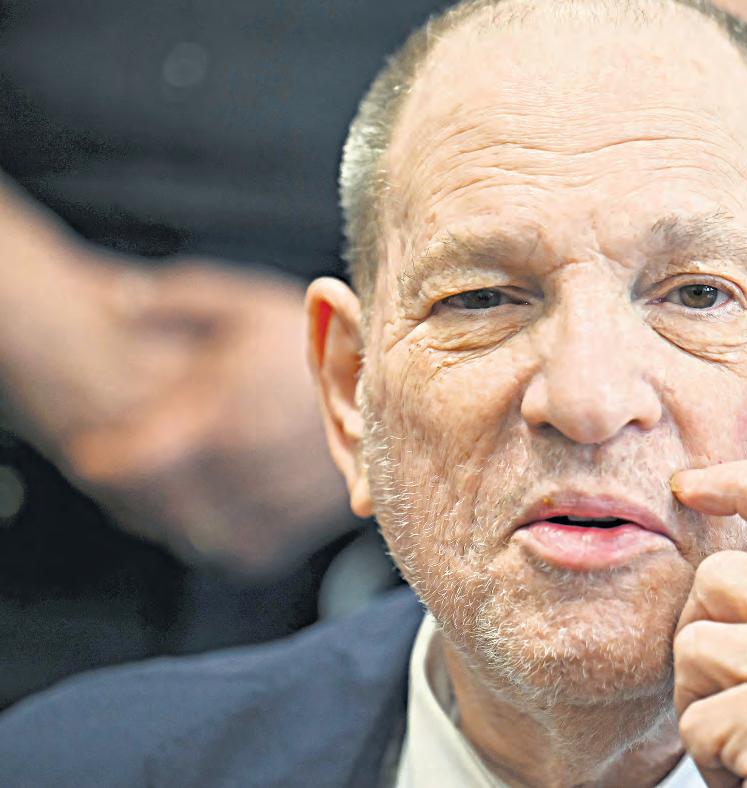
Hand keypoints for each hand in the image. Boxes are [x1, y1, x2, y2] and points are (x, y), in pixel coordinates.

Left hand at [3, 253, 352, 574]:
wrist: (398, 389)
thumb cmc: (321, 341)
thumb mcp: (247, 305)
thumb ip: (178, 298)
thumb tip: (116, 298)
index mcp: (216, 425)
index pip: (124, 465)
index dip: (102, 459)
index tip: (94, 451)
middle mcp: (240, 476)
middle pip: (150, 505)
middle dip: (132, 488)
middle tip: (131, 467)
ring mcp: (268, 512)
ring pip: (188, 531)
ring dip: (173, 514)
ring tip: (179, 483)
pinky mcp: (291, 536)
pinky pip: (233, 549)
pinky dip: (221, 534)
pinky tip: (227, 502)